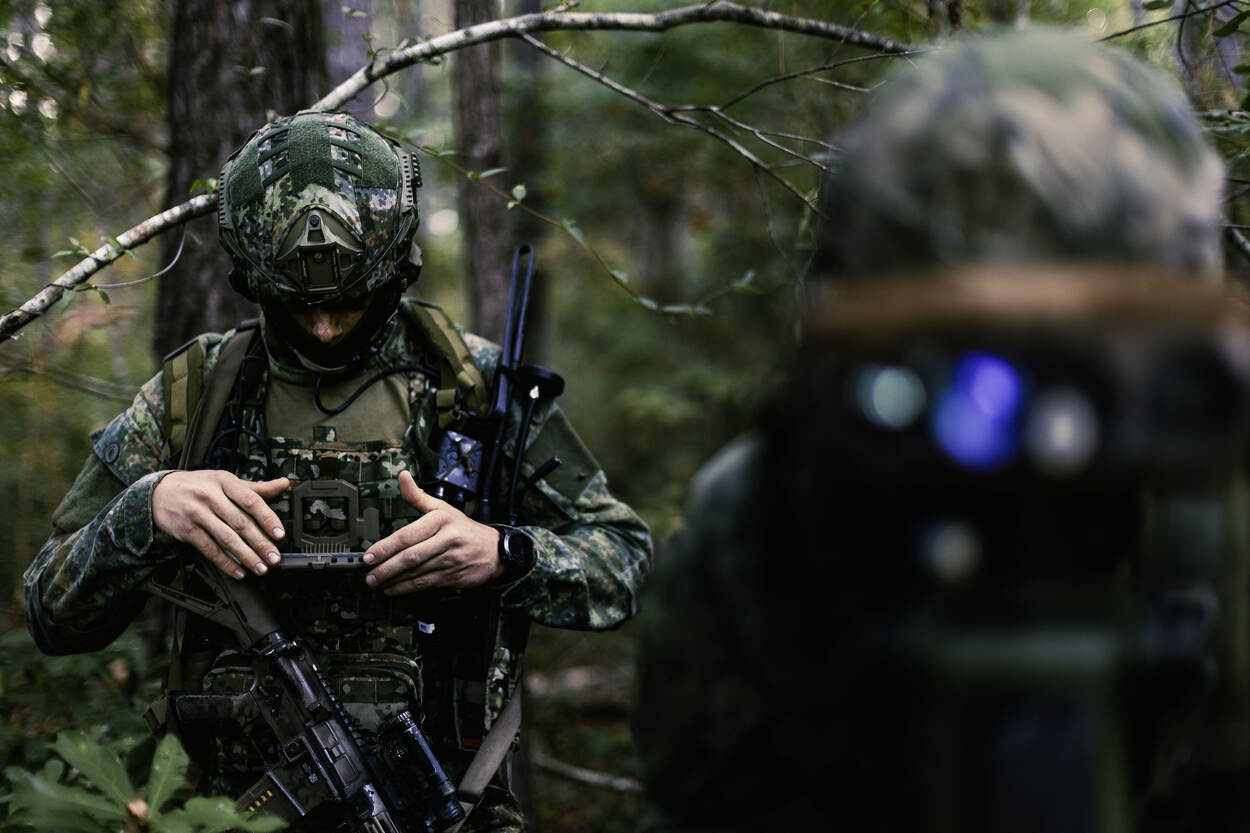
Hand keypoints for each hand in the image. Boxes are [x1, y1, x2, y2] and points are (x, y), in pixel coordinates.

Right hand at [152, 470, 289, 578]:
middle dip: (260, 543)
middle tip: (274, 558)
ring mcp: (197, 513)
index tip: (280, 534)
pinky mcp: (186, 530)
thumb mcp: (224, 480)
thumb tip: (284, 484)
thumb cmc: (198, 486)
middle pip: (240, 523)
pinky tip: (238, 571)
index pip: (251, 500)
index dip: (267, 518)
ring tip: (260, 568)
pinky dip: (225, 562)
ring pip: (226, 538)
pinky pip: (209, 549)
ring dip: (246, 556)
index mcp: (224, 481)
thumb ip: (255, 487)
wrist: (158, 492)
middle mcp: (210, 496)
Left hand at [363, 470, 502, 595]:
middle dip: (386, 568)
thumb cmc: (465, 529)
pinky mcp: (453, 577)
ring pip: (416, 573)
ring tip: (376, 582)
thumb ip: (418, 496)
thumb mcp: (443, 508)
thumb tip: (402, 477)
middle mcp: (446, 540)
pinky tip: (393, 589)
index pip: (408, 535)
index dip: (386, 547)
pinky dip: (406, 588)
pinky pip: (425, 584)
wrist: (495, 550)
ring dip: (393, 580)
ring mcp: (451, 560)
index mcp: (441, 520)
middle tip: (368, 574)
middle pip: (410, 556)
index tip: (369, 556)